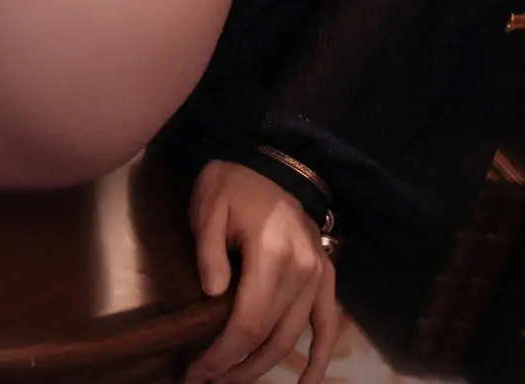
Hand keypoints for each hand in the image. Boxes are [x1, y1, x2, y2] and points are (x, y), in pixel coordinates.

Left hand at [185, 160, 344, 383]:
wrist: (270, 162)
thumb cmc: (232, 185)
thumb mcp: (209, 207)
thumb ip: (208, 250)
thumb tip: (213, 294)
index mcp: (272, 255)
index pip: (248, 323)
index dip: (223, 355)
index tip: (197, 372)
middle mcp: (303, 271)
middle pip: (270, 337)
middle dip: (236, 367)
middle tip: (205, 381)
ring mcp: (319, 275)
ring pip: (293, 338)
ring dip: (264, 366)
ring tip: (233, 382)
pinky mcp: (326, 275)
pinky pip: (328, 324)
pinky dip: (319, 356)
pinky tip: (306, 382)